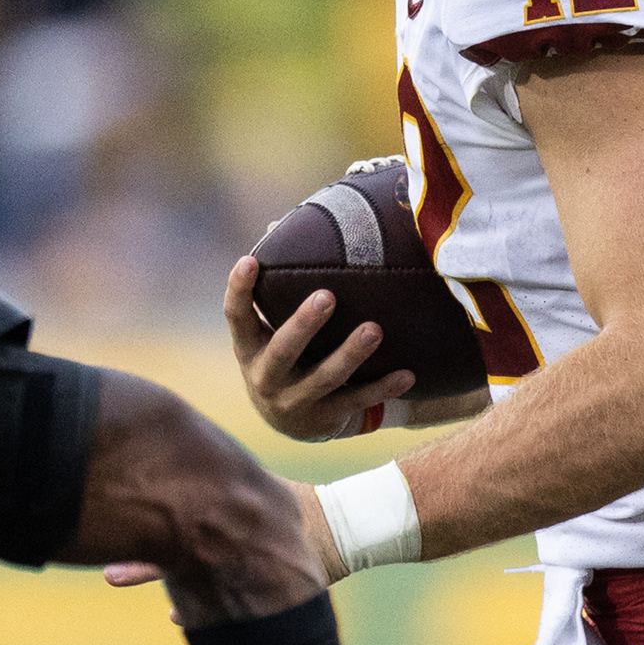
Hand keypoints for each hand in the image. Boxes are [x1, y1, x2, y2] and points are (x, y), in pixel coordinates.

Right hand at [224, 255, 417, 442]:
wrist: (291, 421)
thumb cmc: (283, 352)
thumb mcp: (270, 326)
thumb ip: (277, 285)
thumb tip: (279, 223)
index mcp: (249, 347)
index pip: (235, 316)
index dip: (239, 289)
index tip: (250, 260)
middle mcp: (265, 376)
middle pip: (283, 351)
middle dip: (303, 324)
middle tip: (327, 296)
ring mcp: (294, 400)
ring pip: (324, 377)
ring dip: (350, 354)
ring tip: (374, 329)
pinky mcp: (324, 419)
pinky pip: (356, 402)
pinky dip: (382, 389)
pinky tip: (407, 374)